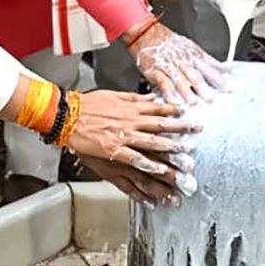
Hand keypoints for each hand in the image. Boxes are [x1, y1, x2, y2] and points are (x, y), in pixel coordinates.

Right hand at [64, 90, 194, 204]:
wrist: (68, 114)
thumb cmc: (86, 104)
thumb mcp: (113, 95)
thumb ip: (134, 99)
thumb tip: (151, 98)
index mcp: (130, 108)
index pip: (158, 109)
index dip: (175, 113)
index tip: (189, 115)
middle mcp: (130, 121)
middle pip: (161, 126)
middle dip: (181, 131)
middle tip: (196, 134)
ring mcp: (123, 136)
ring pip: (152, 144)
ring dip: (171, 151)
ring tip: (186, 158)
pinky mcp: (114, 149)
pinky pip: (135, 158)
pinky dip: (148, 165)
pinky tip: (159, 170)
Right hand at [128, 21, 224, 105]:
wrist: (147, 34)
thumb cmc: (170, 43)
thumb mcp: (193, 48)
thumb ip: (210, 61)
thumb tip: (227, 68)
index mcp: (193, 57)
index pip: (208, 69)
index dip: (218, 79)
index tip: (227, 90)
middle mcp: (182, 62)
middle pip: (194, 75)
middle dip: (202, 87)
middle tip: (210, 99)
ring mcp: (168, 66)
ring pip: (179, 79)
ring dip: (186, 92)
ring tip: (192, 103)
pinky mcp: (155, 71)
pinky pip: (163, 83)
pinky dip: (168, 92)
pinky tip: (173, 101)